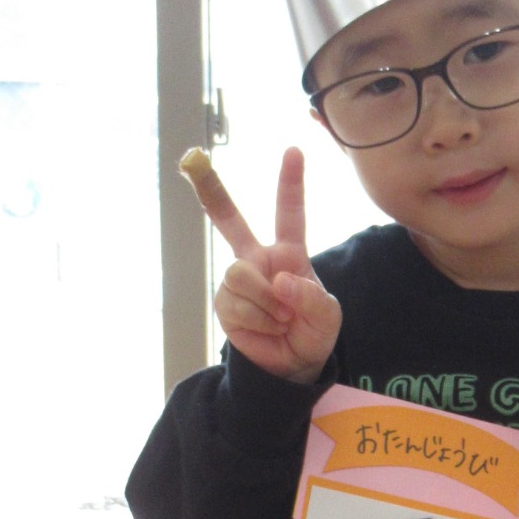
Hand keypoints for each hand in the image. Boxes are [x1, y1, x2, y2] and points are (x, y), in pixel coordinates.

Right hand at [182, 146, 340, 383]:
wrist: (292, 367)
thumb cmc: (312, 332)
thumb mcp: (327, 316)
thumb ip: (311, 297)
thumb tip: (280, 280)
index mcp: (288, 253)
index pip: (289, 214)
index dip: (290, 182)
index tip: (294, 150)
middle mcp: (258, 260)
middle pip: (230, 221)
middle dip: (211, 191)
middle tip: (191, 161)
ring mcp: (239, 280)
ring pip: (240, 274)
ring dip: (266, 301)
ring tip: (283, 319)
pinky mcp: (225, 304)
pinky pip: (236, 303)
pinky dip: (258, 319)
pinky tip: (269, 327)